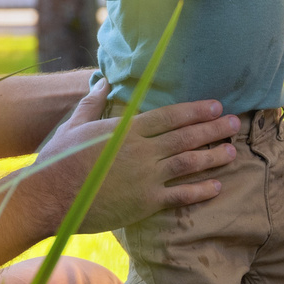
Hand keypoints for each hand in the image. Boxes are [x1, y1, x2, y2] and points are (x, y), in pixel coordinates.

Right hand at [38, 80, 243, 233]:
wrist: (48, 196)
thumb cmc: (57, 160)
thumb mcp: (74, 125)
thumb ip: (93, 104)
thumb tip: (103, 81)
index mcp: (127, 129)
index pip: (171, 115)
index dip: (197, 110)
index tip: (217, 106)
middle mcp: (142, 151)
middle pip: (186, 136)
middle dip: (214, 129)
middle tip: (235, 123)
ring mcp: (146, 177)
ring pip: (189, 163)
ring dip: (213, 156)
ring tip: (232, 151)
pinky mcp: (145, 202)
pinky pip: (181, 195)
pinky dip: (201, 190)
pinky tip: (218, 185)